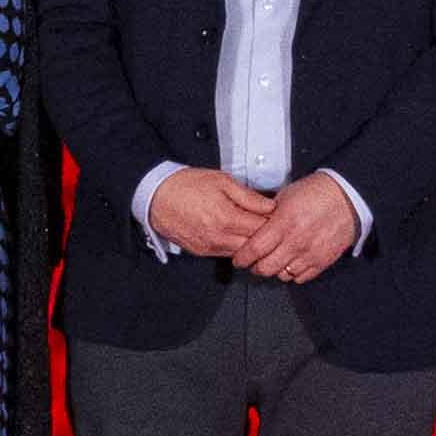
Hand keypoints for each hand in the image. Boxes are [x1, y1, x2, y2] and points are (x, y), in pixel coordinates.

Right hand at [147, 167, 273, 259]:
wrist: (156, 196)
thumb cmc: (186, 185)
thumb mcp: (222, 181)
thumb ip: (249, 197)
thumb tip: (270, 206)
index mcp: (226, 217)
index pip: (262, 229)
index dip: (274, 223)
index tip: (279, 217)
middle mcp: (218, 237)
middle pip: (255, 245)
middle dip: (266, 236)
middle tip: (272, 225)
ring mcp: (209, 247)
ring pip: (242, 253)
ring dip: (251, 244)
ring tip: (253, 228)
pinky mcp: (201, 252)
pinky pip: (227, 254)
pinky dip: (235, 246)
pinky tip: (236, 234)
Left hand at [241, 173, 362, 282]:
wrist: (347, 197)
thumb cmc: (316, 193)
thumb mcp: (285, 196)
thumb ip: (266, 214)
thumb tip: (249, 227)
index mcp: (284, 223)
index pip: (255, 249)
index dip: (242, 258)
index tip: (239, 259)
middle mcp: (296, 241)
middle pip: (266, 268)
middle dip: (255, 267)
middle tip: (253, 262)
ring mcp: (310, 253)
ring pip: (282, 275)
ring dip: (275, 270)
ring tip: (274, 261)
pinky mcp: (323, 261)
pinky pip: (300, 277)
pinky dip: (292, 273)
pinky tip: (291, 262)